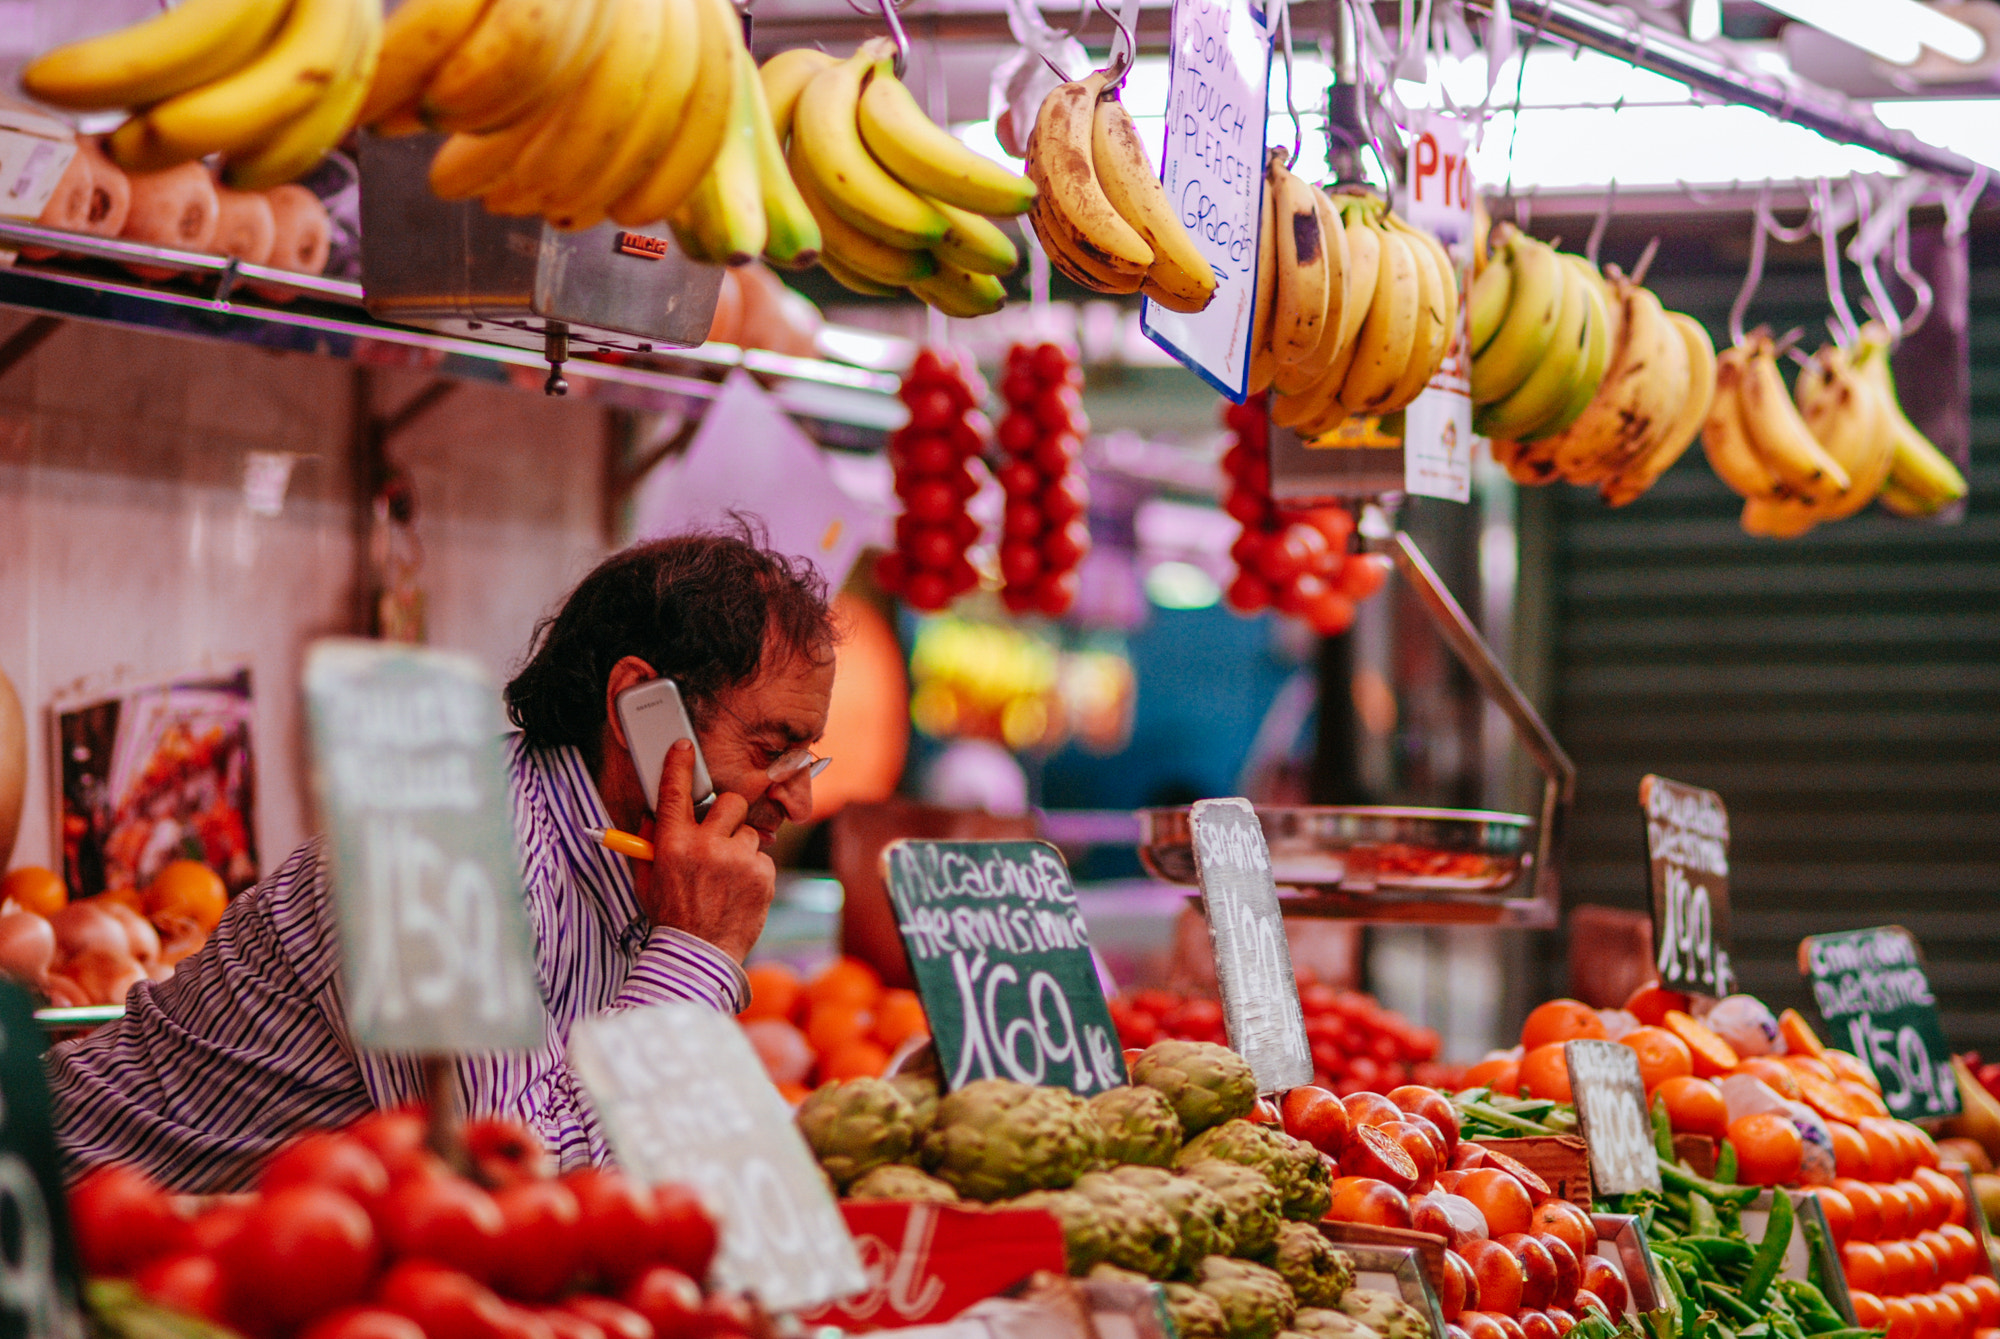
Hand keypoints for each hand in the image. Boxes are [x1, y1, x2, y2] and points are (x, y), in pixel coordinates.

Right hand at [636, 740, 775, 960]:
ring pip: (749, 832)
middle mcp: (706, 846)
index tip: (684, 746)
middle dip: (727, 815)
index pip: (674, 793)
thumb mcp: (647, 880)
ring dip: (740, 848)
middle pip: (729, 802)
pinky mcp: (762, 874)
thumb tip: (653, 814)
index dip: (679, 765)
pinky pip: (762, 858)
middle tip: (719, 837)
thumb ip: (648, 844)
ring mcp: (738, 859)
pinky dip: (753, 871)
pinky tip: (739, 892)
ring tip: (726, 878)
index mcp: (673, 845)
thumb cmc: (672, 918)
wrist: (700, 956)